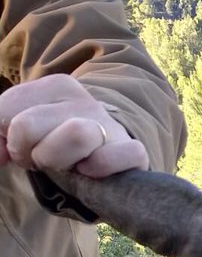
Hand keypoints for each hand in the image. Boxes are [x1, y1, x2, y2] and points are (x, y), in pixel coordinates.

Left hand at [0, 75, 148, 177]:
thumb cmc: (56, 141)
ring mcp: (110, 127)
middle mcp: (85, 101)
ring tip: (60, 167)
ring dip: (55, 160)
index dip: (6, 137)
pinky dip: (104, 165)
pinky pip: (127, 153)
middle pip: (26, 126)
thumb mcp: (23, 126)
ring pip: (76, 135)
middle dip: (24, 151)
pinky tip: (90, 171)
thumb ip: (0, 130)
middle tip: (38, 158)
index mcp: (56, 86)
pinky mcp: (133, 152)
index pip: (6, 112)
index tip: (24, 144)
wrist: (104, 156)